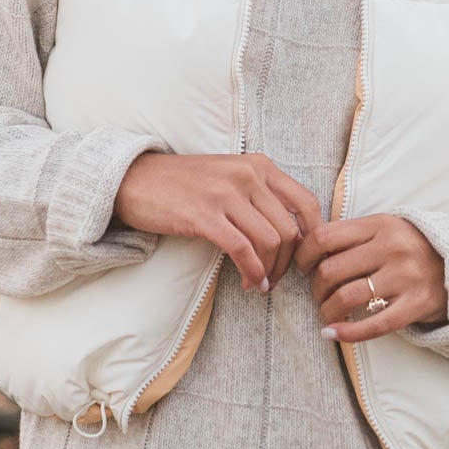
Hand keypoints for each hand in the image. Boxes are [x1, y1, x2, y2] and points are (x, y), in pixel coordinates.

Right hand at [114, 152, 324, 291]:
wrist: (135, 179)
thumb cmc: (183, 184)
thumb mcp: (229, 176)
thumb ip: (260, 195)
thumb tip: (291, 234)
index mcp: (259, 165)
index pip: (306, 202)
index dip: (312, 236)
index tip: (303, 259)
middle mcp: (247, 175)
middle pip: (290, 228)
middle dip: (288, 262)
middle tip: (276, 278)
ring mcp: (226, 194)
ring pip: (270, 241)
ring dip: (270, 271)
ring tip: (260, 284)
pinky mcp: (204, 215)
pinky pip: (243, 250)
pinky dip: (252, 272)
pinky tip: (250, 283)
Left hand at [294, 212, 448, 342]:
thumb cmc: (414, 247)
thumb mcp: (387, 228)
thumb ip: (354, 235)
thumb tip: (308, 250)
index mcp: (380, 224)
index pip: (325, 236)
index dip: (304, 255)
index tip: (303, 267)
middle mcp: (392, 248)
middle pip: (331, 270)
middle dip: (315, 287)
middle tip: (318, 294)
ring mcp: (406, 277)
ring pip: (346, 297)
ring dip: (327, 310)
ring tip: (327, 314)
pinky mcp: (416, 305)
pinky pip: (373, 325)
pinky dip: (347, 333)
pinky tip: (332, 334)